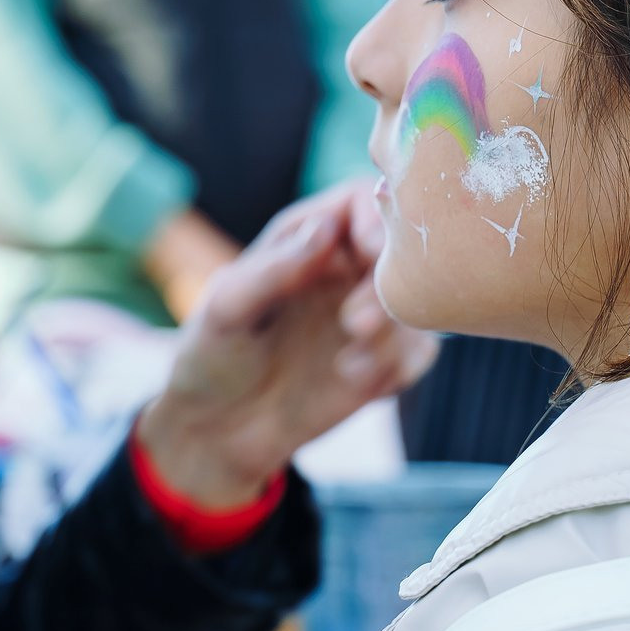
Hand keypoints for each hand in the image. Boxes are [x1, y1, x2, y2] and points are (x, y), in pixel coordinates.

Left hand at [137, 181, 438, 506]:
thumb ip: (274, 269)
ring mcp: (369, 313)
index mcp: (308, 236)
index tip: (372, 252)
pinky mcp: (382, 361)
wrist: (217, 430)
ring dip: (391, 333)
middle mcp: (347, 267)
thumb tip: (326, 227)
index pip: (364, 200)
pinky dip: (395, 367)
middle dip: (389, 285)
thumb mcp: (226, 308)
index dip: (379, 218)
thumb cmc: (211, 355)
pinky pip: (418, 353)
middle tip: (355, 323)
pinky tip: (350, 381)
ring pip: (418, 303)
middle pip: (403, 251)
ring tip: (346, 364)